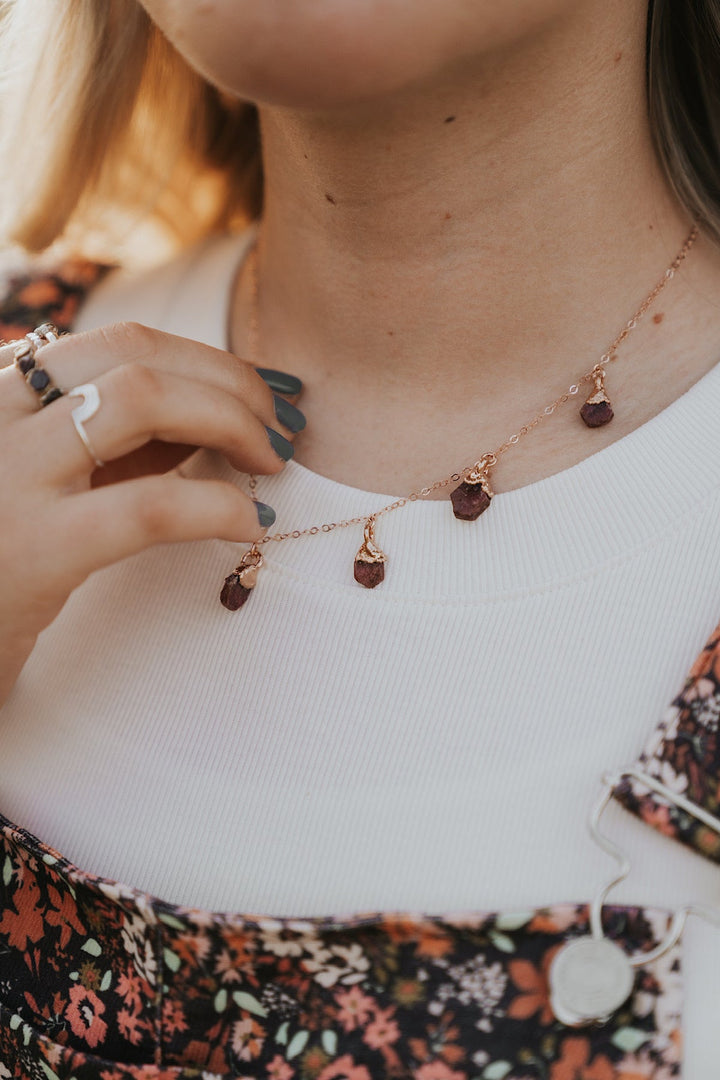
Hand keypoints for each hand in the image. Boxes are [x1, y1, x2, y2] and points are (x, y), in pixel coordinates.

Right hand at [0, 321, 303, 703]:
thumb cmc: (2, 566)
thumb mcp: (51, 485)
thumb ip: (118, 447)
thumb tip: (218, 417)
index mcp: (3, 392)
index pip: (123, 342)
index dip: (210, 361)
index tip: (262, 394)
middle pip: (138, 352)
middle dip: (231, 381)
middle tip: (281, 428)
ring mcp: (8, 475)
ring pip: (142, 398)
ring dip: (231, 420)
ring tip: (272, 461)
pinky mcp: (32, 550)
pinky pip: (149, 505)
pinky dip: (217, 504)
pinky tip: (249, 522)